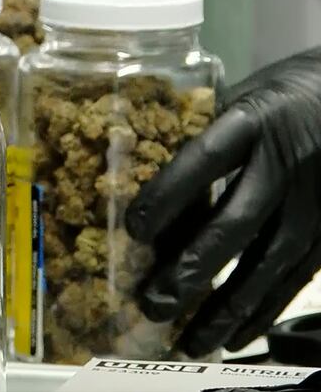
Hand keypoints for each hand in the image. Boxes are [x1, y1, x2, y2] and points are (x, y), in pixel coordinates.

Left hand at [126, 47, 320, 356]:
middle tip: (152, 303)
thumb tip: (142, 187)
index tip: (135, 230)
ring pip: (267, 264)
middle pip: (234, 225)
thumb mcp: (236, 100)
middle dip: (191, 270)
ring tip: (188, 339)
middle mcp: (283, 165)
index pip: (203, 162)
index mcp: (251, 123)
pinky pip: (294, 278)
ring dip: (225, 307)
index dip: (168, 196)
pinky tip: (233, 336)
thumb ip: (198, 139)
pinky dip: (262, 311)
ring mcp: (311, 202)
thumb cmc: (277, 98)